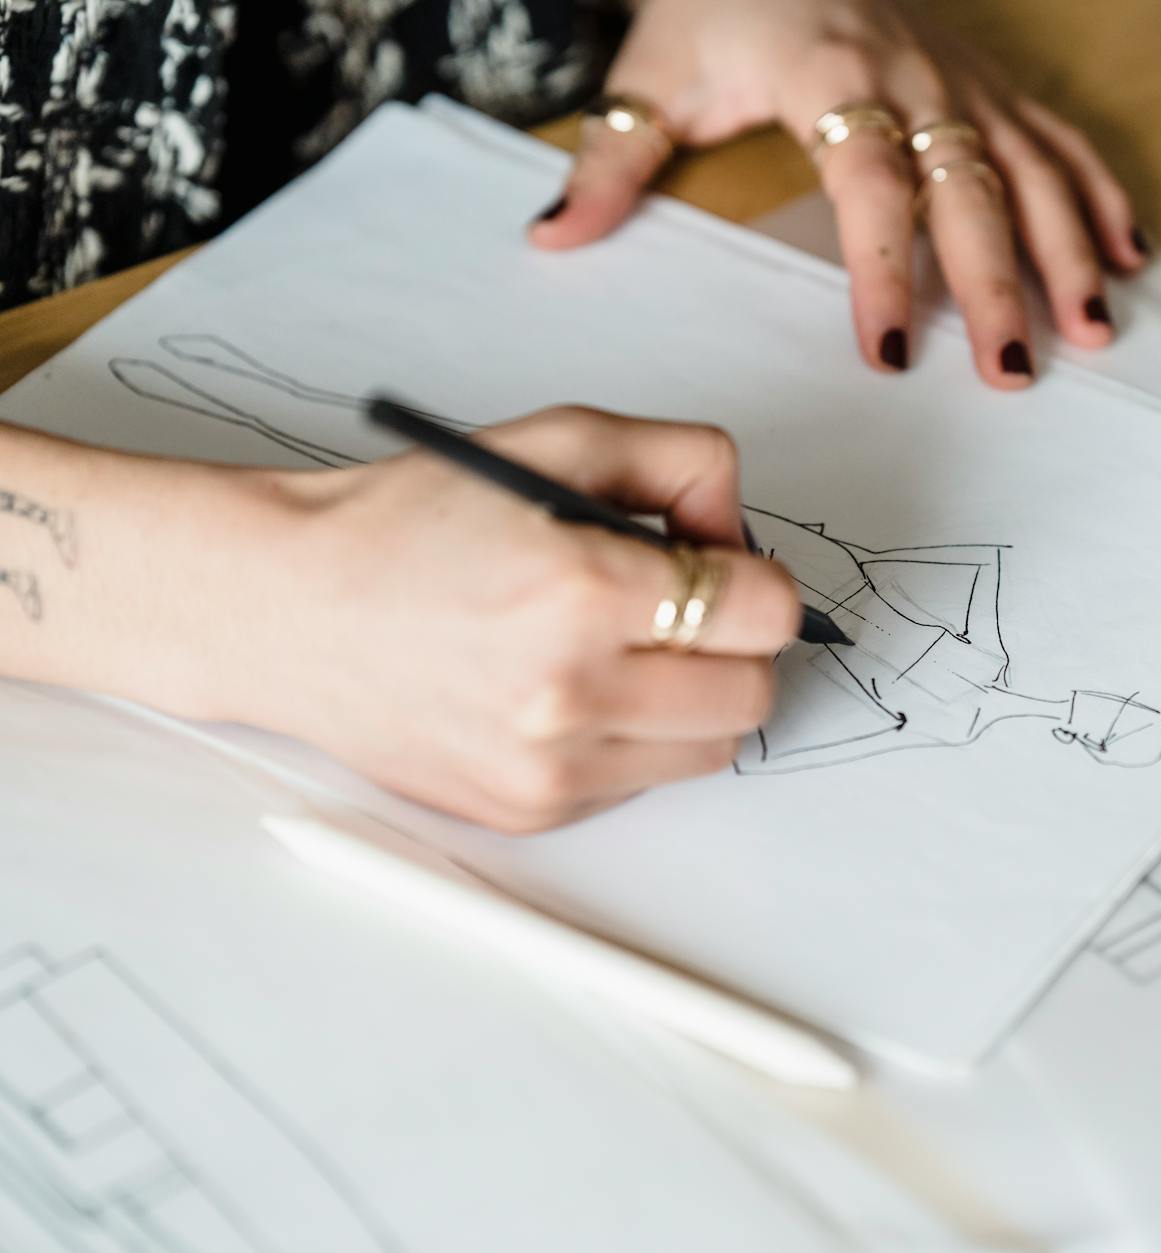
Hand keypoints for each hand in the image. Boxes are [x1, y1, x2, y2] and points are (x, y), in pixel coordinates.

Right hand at [231, 407, 799, 831]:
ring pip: (714, 750)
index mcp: (584, 591)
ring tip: (626, 651)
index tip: (720, 568)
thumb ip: (683, 463)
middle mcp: (571, 692)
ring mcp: (550, 766)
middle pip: (753, 692)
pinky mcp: (530, 811)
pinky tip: (570, 690)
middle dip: (735, 645)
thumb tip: (743, 537)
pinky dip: (632, 739)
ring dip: (693, 699)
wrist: (292, 607)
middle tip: (679, 610)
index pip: (765, 614)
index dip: (755, 581)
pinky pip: (642, 782)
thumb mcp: (558, 438)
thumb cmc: (415, 521)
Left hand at [528, 0, 1146, 388]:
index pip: (868, 187)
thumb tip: (553, 236)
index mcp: (831, 76)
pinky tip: (1127, 254)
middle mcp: (916, 78)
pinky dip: (1099, 194)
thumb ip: (610, 159)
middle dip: (996, 285)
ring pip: (1033, 170)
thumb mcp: (654, 74)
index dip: (882, 273)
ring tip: (1091, 328)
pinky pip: (1060, 139)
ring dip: (1068, 251)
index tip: (887, 355)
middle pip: (969, 190)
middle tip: (1013, 368)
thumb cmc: (721, 3)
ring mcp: (966, 79)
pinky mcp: (993, 82)